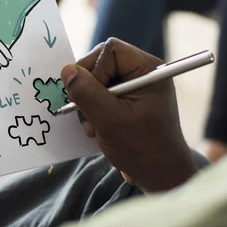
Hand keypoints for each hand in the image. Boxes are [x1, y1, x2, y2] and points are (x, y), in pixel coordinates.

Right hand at [61, 38, 196, 192]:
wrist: (160, 177)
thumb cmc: (142, 148)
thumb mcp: (109, 119)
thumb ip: (86, 92)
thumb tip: (66, 70)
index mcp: (148, 70)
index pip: (110, 50)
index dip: (94, 69)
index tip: (91, 97)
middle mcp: (142, 72)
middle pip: (100, 62)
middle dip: (88, 88)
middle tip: (87, 114)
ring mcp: (134, 86)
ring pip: (96, 79)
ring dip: (88, 102)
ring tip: (94, 127)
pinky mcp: (126, 99)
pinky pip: (99, 92)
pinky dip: (93, 109)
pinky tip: (97, 127)